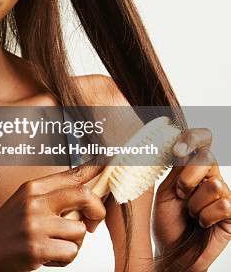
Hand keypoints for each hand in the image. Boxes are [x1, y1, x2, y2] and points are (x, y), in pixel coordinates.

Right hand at [0, 161, 106, 271]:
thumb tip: (86, 187)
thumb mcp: (25, 202)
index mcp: (32, 188)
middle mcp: (34, 202)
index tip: (112, 158)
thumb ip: (52, 194)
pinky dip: (64, 259)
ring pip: (79, 230)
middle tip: (92, 223)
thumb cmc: (7, 229)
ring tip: (55, 245)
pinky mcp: (37, 248)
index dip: (96, 167)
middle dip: (97, 210)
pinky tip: (48, 257)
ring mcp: (35, 224)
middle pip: (82, 194)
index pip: (72, 173)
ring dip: (74, 243)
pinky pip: (71, 252)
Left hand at [153, 128, 230, 270]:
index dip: (193, 138)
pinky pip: (223, 205)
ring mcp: (224, 195)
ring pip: (213, 184)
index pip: (202, 139)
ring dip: (194, 203)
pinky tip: (201, 224)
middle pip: (208, 158)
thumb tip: (173, 142)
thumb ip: (174, 166)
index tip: (177, 150)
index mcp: (191, 166)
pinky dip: (205, 217)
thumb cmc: (166, 220)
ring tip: (190, 213)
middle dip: (187, 178)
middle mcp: (211, 177)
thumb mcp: (164, 189)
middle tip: (180, 195)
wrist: (172, 251)